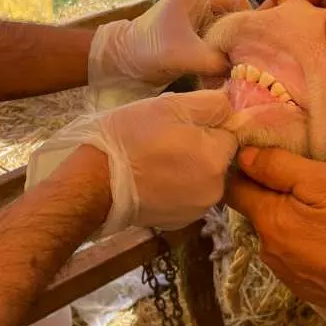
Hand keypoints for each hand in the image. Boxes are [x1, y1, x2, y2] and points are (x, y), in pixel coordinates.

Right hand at [27, 90, 237, 233]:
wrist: (93, 183)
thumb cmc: (130, 138)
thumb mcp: (171, 106)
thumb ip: (211, 103)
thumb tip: (232, 103)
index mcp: (216, 158)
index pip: (230, 133)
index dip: (209, 124)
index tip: (183, 122)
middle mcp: (215, 189)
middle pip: (219, 157)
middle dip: (200, 146)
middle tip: (166, 138)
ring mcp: (197, 209)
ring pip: (204, 177)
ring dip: (189, 167)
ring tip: (156, 158)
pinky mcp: (180, 222)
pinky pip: (189, 196)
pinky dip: (177, 187)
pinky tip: (153, 178)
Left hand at [89, 0, 249, 93]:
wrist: (121, 62)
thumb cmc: (148, 51)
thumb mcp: (185, 55)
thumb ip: (216, 61)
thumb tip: (243, 71)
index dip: (249, 19)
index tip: (255, 43)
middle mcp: (198, 1)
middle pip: (234, 14)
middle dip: (242, 35)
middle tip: (250, 57)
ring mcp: (195, 17)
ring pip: (227, 29)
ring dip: (232, 46)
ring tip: (239, 64)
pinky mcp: (193, 33)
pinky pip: (217, 39)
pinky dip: (222, 53)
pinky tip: (225, 68)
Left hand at [226, 147, 325, 317]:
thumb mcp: (323, 182)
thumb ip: (279, 167)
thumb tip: (243, 157)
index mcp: (268, 220)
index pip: (234, 190)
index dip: (244, 172)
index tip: (262, 161)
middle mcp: (267, 249)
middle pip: (257, 213)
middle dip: (273, 198)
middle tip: (307, 188)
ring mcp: (284, 273)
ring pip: (276, 236)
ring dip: (290, 223)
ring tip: (323, 216)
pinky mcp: (302, 288)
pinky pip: (292, 257)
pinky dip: (303, 246)